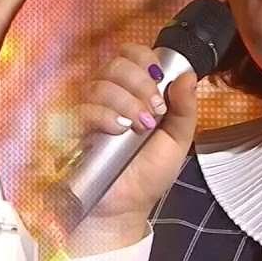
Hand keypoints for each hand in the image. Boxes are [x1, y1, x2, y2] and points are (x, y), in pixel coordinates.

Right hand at [68, 43, 198, 253]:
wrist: (126, 207)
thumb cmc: (147, 174)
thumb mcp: (177, 141)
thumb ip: (185, 108)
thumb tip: (189, 76)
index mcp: (132, 91)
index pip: (129, 54)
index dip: (144, 58)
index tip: (159, 79)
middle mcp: (108, 95)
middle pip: (115, 64)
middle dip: (140, 83)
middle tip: (155, 110)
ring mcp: (88, 111)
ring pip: (100, 85)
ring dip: (126, 101)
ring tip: (140, 126)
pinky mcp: (72, 130)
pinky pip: (83, 109)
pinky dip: (105, 115)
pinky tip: (118, 130)